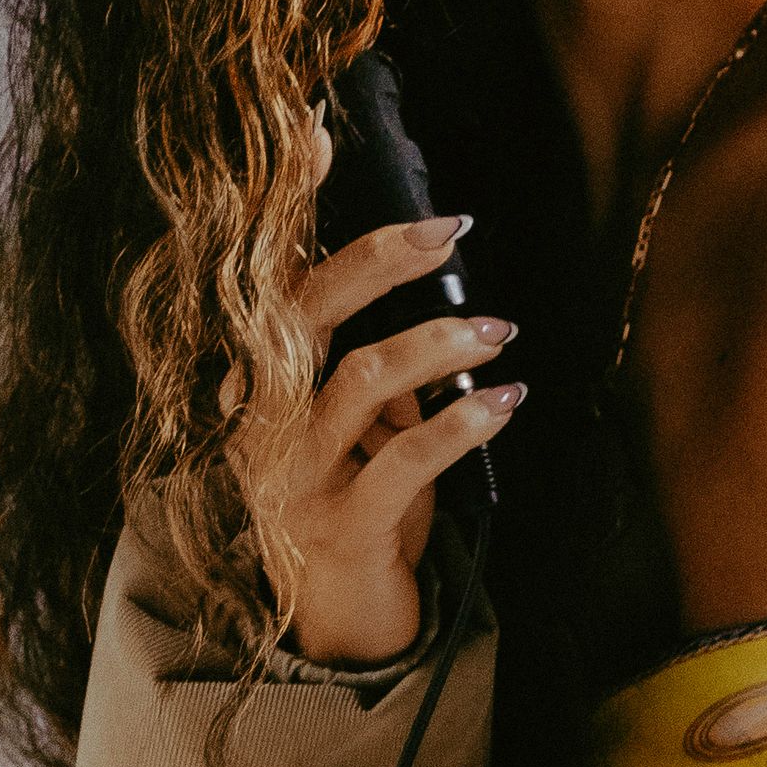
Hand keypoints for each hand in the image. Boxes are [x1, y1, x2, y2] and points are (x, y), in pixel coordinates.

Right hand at [248, 203, 523, 664]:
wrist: (341, 629)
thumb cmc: (358, 510)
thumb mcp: (366, 430)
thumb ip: (383, 368)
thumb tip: (443, 289)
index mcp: (258, 386)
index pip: (271, 281)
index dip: (291, 210)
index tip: (322, 136)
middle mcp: (258, 423)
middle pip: (306, 311)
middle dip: (380, 258)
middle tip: (451, 230)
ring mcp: (290, 478)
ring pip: (359, 379)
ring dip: (440, 345)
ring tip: (499, 333)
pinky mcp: (336, 528)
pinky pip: (404, 461)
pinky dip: (462, 425)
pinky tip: (507, 405)